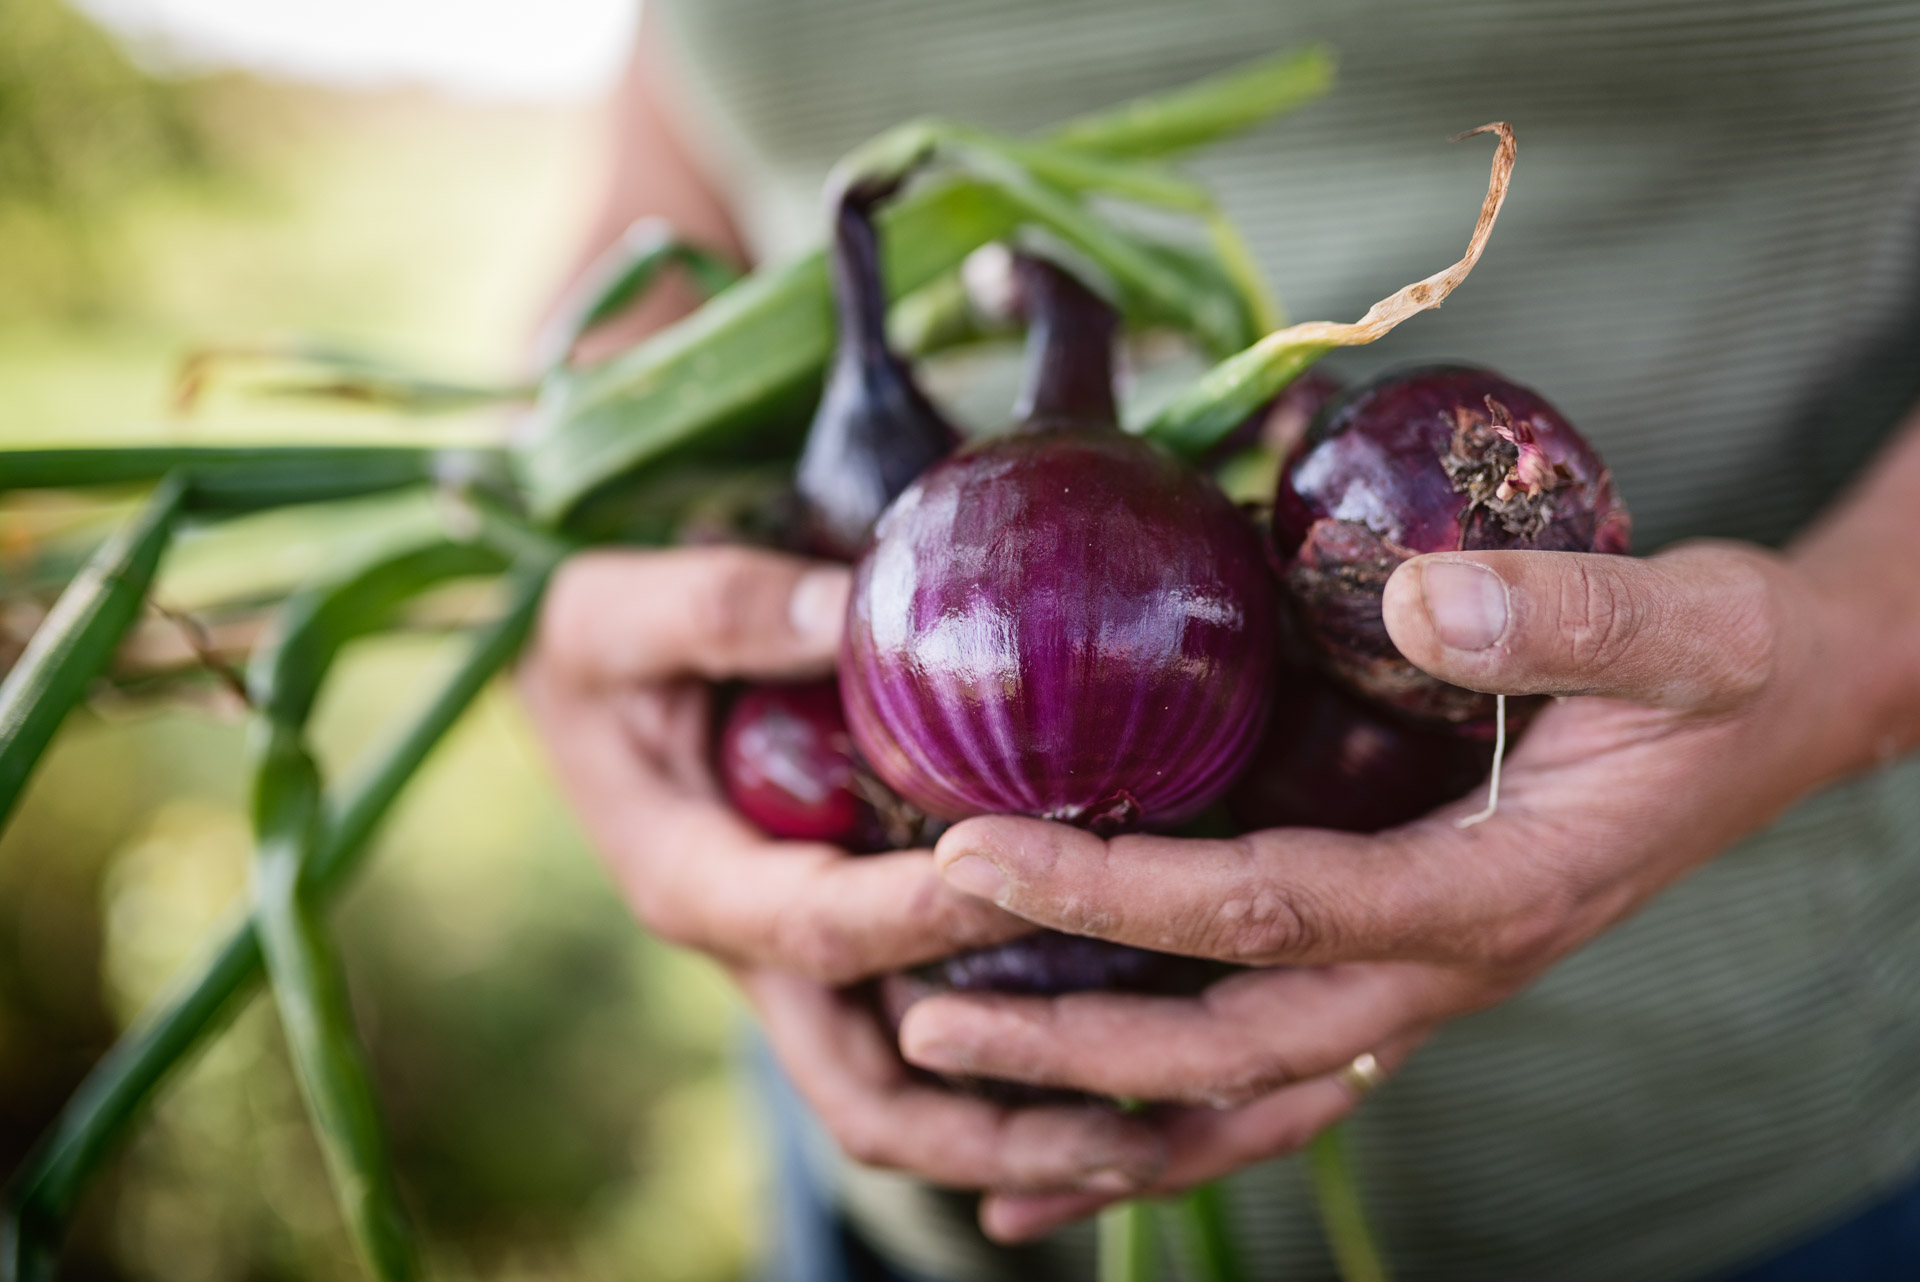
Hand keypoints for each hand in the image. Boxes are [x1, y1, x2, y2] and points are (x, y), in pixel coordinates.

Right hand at [519, 547, 1165, 1195]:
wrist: (582, 693)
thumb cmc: (598, 649)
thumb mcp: (613, 610)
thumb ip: (721, 608)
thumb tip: (853, 612)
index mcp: (693, 882)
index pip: (823, 926)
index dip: (926, 915)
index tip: (1033, 878)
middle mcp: (756, 954)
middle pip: (867, 1091)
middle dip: (987, 1126)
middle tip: (1123, 1128)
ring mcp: (807, 969)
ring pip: (908, 1097)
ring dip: (1015, 1135)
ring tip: (1149, 1144)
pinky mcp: (851, 951)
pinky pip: (933, 1038)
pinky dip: (1015, 1070)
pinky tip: (1122, 1059)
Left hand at [895, 541, 1855, 1238]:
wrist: (1780, 717)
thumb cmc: (1728, 665)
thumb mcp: (1684, 621)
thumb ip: (1565, 615)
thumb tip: (1414, 600)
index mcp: (1490, 894)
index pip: (1268, 914)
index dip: (1116, 899)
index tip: (972, 855)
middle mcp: (1442, 971)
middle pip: (1230, 1047)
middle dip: (1069, 1042)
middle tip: (915, 1012)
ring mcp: (1417, 987)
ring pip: (1243, 1094)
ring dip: (1098, 1108)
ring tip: (951, 1090)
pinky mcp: (1396, 968)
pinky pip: (1271, 1076)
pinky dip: (1163, 1120)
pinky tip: (1060, 1146)